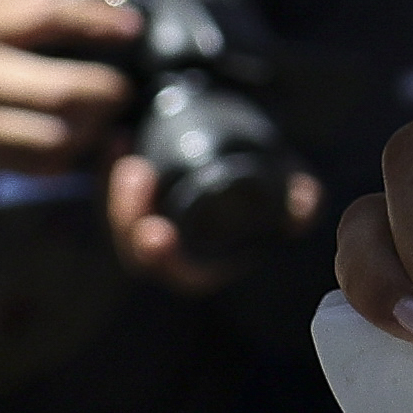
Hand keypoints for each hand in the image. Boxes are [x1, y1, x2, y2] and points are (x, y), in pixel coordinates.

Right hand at [0, 0, 142, 185]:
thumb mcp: (2, 13)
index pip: (46, 12)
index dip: (97, 19)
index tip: (134, 29)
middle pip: (58, 88)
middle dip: (104, 92)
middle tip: (124, 92)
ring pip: (51, 134)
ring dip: (90, 131)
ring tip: (103, 122)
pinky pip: (32, 163)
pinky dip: (64, 159)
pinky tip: (72, 147)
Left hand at [100, 152, 317, 296]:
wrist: (248, 154)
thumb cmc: (273, 183)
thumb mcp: (291, 188)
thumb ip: (303, 200)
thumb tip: (303, 205)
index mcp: (212, 260)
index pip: (182, 272)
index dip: (164, 258)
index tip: (156, 232)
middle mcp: (178, 247)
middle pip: (136, 246)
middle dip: (127, 214)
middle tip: (135, 174)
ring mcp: (153, 221)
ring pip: (121, 219)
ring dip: (116, 187)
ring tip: (124, 146)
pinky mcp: (136, 198)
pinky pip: (112, 191)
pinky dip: (110, 166)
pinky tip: (119, 140)